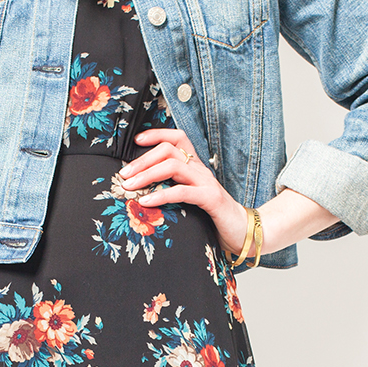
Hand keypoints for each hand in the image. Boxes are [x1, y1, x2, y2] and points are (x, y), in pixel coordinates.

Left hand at [119, 128, 248, 254]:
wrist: (243, 232)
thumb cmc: (213, 217)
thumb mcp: (191, 198)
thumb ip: (174, 189)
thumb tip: (143, 189)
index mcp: (196, 166)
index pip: (178, 138)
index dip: (157, 134)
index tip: (136, 141)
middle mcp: (201, 170)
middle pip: (169, 149)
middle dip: (142, 160)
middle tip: (124, 175)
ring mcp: (206, 182)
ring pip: (173, 166)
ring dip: (147, 174)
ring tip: (129, 186)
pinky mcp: (210, 199)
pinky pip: (182, 192)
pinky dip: (160, 195)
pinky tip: (146, 202)